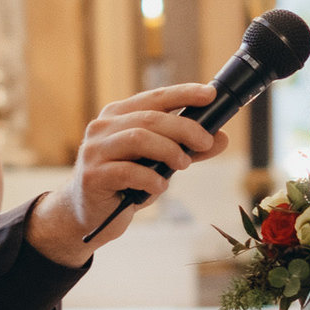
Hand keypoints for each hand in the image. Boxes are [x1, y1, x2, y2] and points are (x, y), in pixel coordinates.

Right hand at [27, 83, 231, 262]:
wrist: (89, 216)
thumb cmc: (126, 184)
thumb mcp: (159, 164)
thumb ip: (187, 149)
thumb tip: (220, 138)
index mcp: (119, 115)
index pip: (155, 97)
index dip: (184, 93)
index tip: (210, 95)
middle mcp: (103, 127)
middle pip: (150, 118)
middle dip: (184, 128)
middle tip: (206, 142)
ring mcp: (94, 150)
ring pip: (138, 138)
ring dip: (169, 150)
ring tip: (184, 164)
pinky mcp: (92, 176)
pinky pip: (127, 171)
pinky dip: (151, 178)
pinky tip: (160, 186)